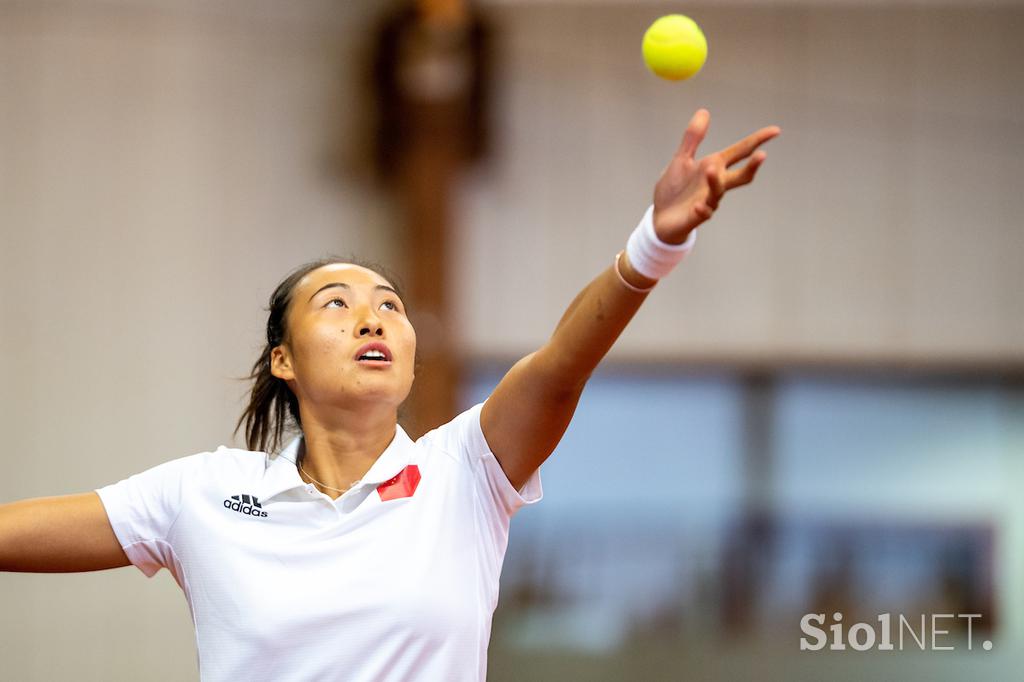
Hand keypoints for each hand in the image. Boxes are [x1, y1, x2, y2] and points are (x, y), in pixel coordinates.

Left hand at [652, 109, 779, 243]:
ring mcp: (707, 201)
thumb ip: (693, 137)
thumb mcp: (682, 159)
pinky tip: (698, 206)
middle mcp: (716, 184)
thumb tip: (704, 111)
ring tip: (711, 168)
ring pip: (718, 191)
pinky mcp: (696, 216)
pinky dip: (702, 210)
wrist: (660, 218)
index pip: (741, 152)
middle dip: (752, 166)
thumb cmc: (674, 189)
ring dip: (715, 181)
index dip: (757, 140)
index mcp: (714, 167)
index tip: (775, 130)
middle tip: (762, 155)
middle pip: (741, 176)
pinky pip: (703, 214)